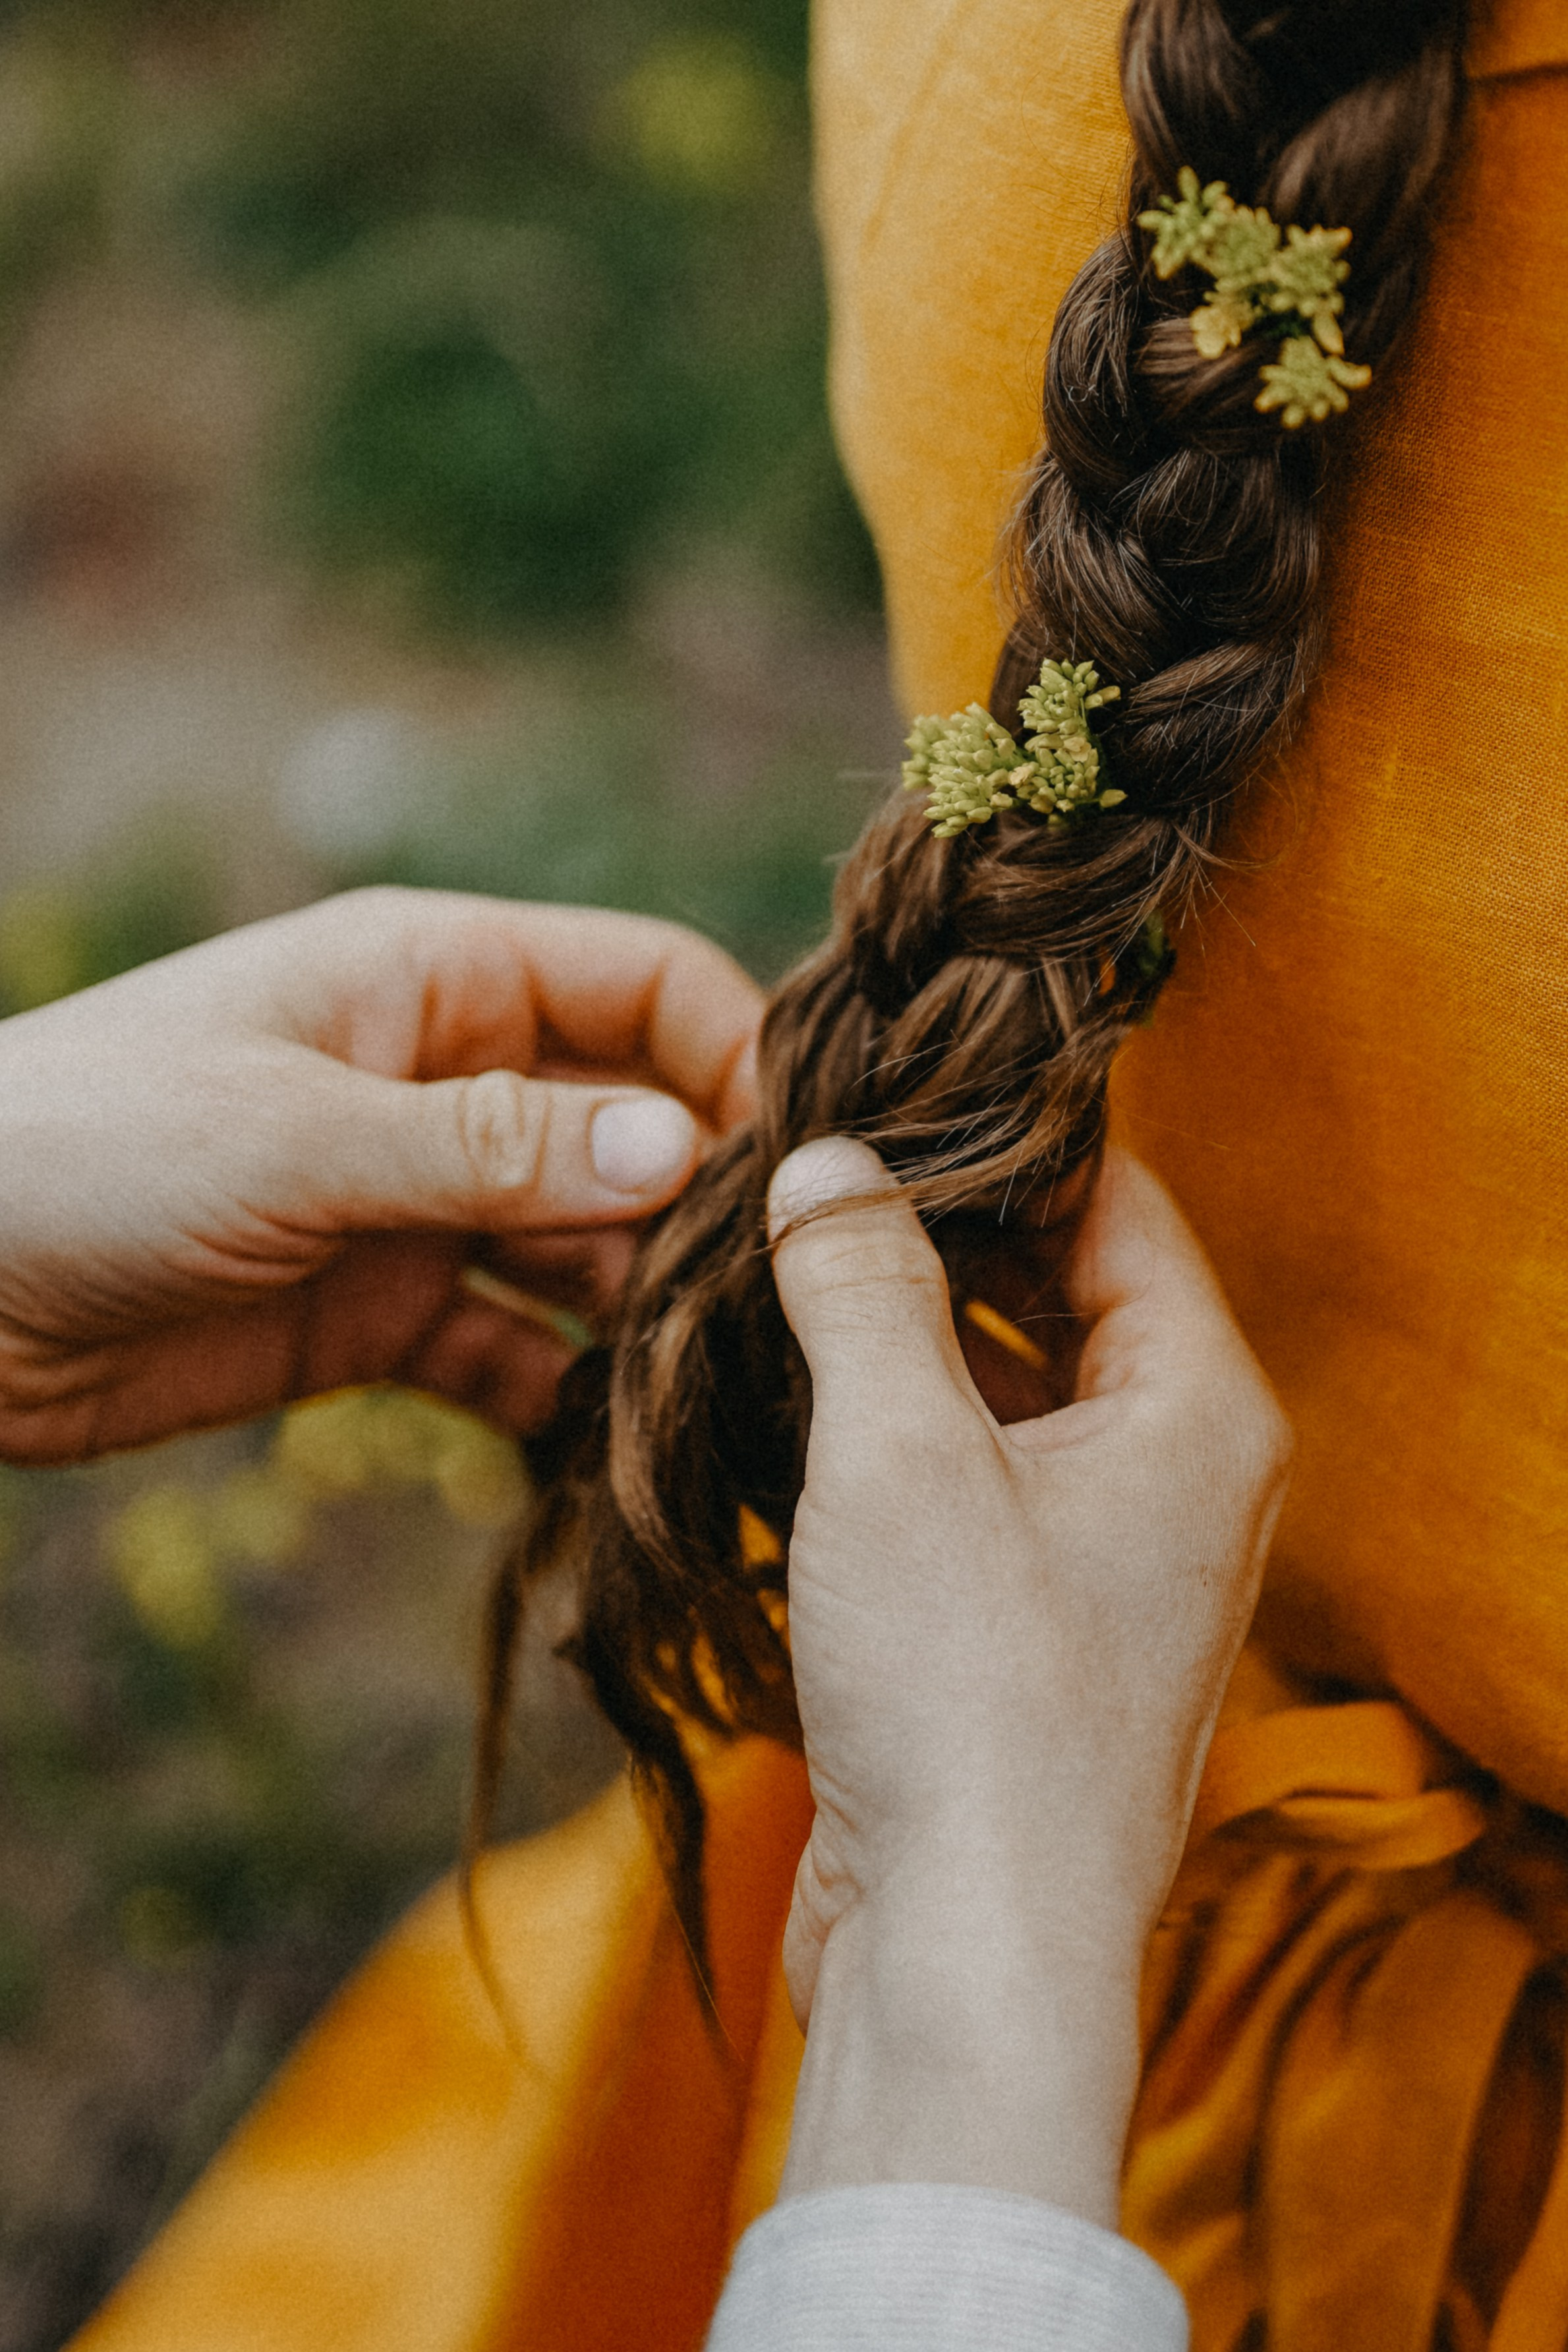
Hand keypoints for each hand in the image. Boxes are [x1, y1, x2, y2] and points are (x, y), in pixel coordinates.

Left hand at [0, 887, 760, 1462]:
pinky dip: (561, 1396)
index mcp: (440, 981)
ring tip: (708, 1390)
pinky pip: (515, 1351)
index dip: (736, 1064)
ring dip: (648, 1315)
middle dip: (709, 1208)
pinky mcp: (385, 1315)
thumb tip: (686, 1152)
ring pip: (592, 1250)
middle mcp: (452, 1085)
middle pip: (642, 1128)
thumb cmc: (87, 1150)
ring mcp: (422, 1204)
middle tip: (774, 1311)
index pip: (650, 988)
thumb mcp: (296, 1136)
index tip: (797, 1171)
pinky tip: (601, 1449)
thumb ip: (492, 1149)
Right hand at [767, 1139, 1290, 2225]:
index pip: (1116, 1201)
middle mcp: (1180, 1476)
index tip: (878, 1091)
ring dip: (901, 1339)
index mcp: (1200, 1407)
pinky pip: (970, 1485)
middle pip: (1060, 1292)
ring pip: (1005, 1393)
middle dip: (934, 1237)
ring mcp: (1109, 1558)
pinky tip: (788, 1404)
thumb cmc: (966, 1698)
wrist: (962, 1950)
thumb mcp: (899, 1451)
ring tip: (777, 1270)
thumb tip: (825, 1163)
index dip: (999, 1138)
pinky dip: (892, 1437)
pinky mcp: (1030, 1629)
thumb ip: (864, 1283)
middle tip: (804, 1175)